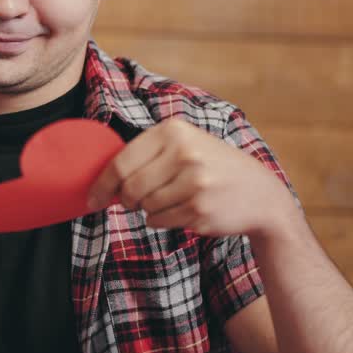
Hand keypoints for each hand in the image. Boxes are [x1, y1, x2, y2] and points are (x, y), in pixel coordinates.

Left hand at [86, 118, 294, 238]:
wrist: (261, 194)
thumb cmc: (214, 167)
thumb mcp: (187, 144)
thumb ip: (148, 154)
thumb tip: (102, 179)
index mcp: (175, 131)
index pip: (122, 161)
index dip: (102, 184)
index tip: (92, 197)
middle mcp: (184, 154)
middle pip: (130, 188)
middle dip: (126, 200)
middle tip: (134, 201)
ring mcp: (194, 183)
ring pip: (145, 207)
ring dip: (149, 209)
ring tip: (172, 199)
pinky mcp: (199, 209)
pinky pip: (160, 221)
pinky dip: (163, 220)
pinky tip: (183, 209)